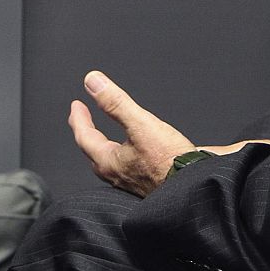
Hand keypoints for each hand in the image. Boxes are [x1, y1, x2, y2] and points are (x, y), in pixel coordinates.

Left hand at [69, 71, 194, 196]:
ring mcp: (130, 183)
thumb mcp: (141, 124)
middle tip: (82, 120)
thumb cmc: (170, 162)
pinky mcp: (145, 185)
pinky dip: (119, 154)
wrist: (193, 188)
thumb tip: (93, 82)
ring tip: (102, 137)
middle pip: (93, 152)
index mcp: (109, 162)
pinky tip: (130, 154)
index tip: (76, 105)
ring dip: (102, 146)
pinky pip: (123, 167)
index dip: (79, 118)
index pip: (84, 137)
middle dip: (86, 133)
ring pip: (108, 162)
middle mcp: (116, 175)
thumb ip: (115, 103)